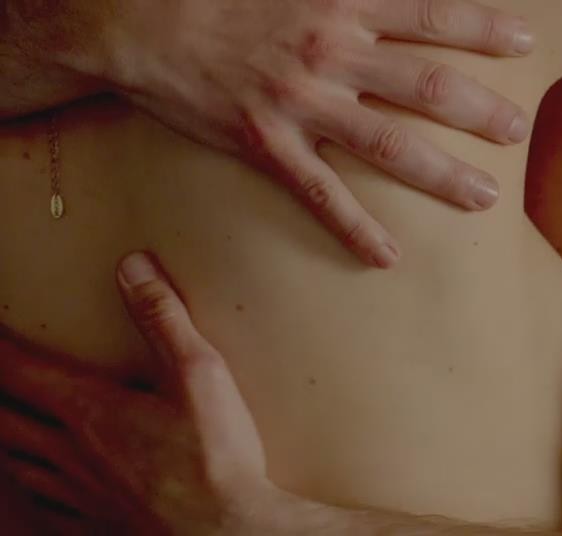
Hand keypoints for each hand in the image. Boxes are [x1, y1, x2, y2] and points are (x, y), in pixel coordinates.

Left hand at [0, 253, 307, 533]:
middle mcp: (70, 453)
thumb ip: (164, 318)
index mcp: (89, 410)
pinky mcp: (95, 524)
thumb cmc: (216, 457)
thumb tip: (133, 267)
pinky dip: (32, 488)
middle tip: (0, 375)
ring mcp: (79, 493)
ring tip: (6, 424)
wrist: (227, 533)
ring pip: (16, 464)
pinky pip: (43, 506)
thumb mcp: (200, 374)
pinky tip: (42, 485)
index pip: (17, 370)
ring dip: (5, 439)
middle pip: (2, 419)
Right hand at [55, 0, 535, 267]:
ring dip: (443, 173)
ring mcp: (298, 102)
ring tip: (487, 197)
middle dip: (481, 110)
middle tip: (520, 131)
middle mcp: (329, 52)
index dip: (484, 28)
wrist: (140, 21)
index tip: (526, 42)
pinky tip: (388, 257)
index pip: (431, 16)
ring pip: (388, 144)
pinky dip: (355, 228)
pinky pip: (319, 193)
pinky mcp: (263, 143)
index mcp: (340, 4)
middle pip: (426, 84)